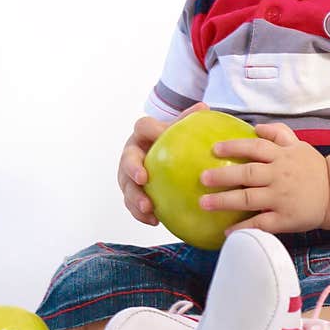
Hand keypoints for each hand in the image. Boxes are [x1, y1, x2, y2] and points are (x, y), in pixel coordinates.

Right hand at [117, 101, 209, 224]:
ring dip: (135, 199)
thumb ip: (188, 120)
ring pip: (126, 187)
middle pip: (126, 161)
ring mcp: (128, 174)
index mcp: (143, 133)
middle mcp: (131, 153)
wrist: (158, 152)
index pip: (143, 126)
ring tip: (148, 209)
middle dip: (132, 170)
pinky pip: (133, 204)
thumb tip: (203, 108)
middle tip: (143, 180)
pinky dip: (141, 214)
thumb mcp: (179, 128)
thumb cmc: (171, 140)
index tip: (158, 137)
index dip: (149, 131)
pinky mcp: (131, 191)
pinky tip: (155, 221)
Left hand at [199, 122, 328, 234]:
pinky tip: (227, 231)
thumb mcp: (299, 145)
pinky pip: (261, 223)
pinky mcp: (285, 219)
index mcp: (282, 157)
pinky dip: (244, 228)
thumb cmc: (312, 168)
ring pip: (249, 199)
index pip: (256, 148)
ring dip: (225, 201)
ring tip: (205, 203)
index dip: (235, 146)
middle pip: (248, 174)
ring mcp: (282, 198)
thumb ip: (279, 133)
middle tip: (202, 178)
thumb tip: (256, 126)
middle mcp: (280, 176)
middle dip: (223, 176)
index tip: (214, 149)